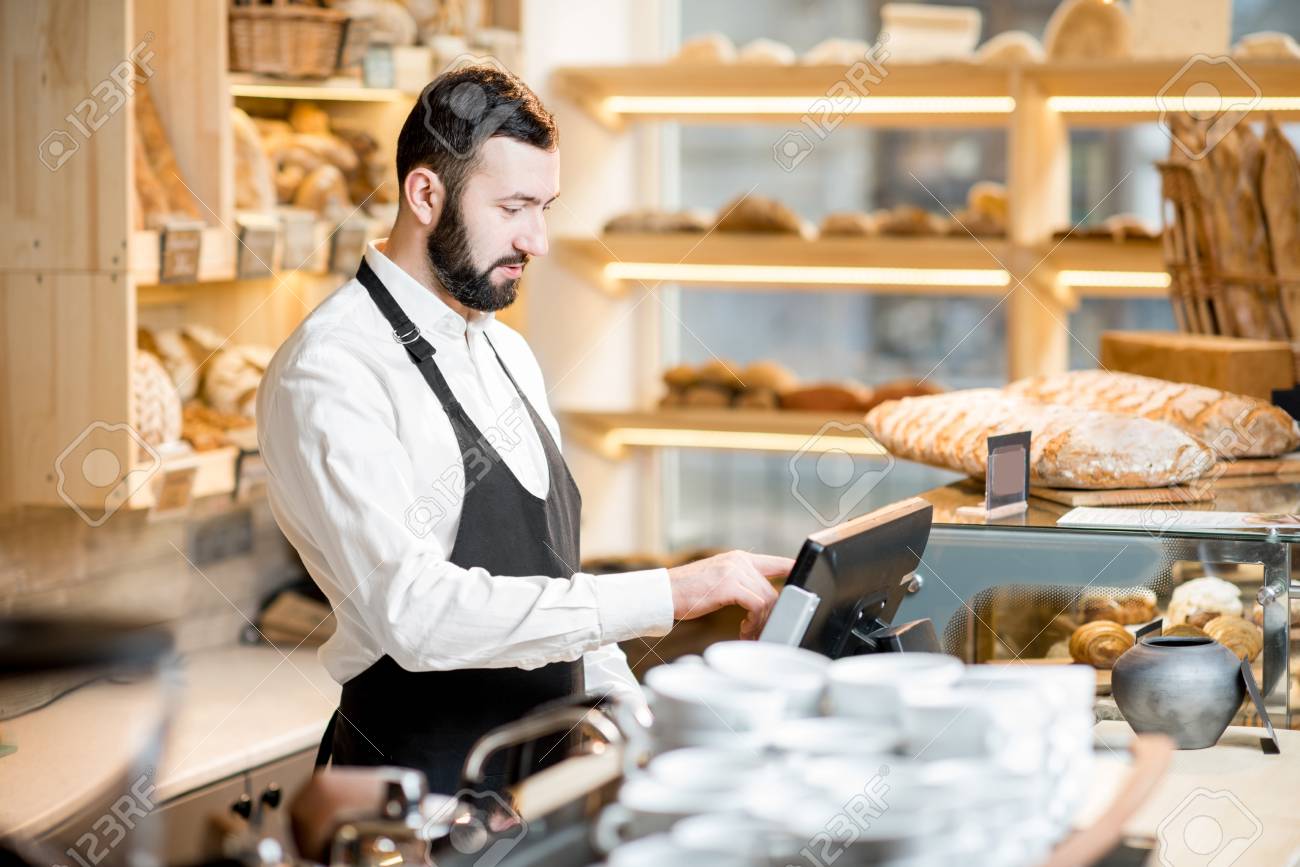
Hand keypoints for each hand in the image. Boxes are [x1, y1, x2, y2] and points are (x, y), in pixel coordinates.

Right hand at [666, 550, 791, 639]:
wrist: (662, 593)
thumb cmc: (686, 593)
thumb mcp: (717, 582)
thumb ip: (739, 585)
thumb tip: (760, 603)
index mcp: (739, 558)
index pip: (777, 562)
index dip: (794, 573)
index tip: (804, 588)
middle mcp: (740, 561)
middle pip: (775, 590)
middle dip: (773, 616)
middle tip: (760, 633)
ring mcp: (735, 571)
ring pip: (768, 599)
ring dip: (763, 622)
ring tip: (749, 634)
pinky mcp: (729, 584)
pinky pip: (757, 605)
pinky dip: (755, 622)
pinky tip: (744, 631)